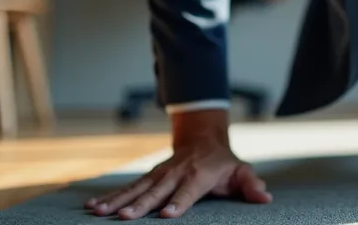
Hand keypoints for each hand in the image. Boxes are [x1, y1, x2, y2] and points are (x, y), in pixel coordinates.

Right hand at [85, 111, 271, 218]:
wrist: (203, 140)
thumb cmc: (224, 163)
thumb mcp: (241, 172)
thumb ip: (251, 185)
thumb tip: (265, 197)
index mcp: (199, 175)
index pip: (188, 191)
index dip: (178, 203)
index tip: (167, 215)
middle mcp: (176, 173)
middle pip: (157, 191)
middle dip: (140, 205)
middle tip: (123, 217)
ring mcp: (159, 174)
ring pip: (137, 189)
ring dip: (117, 200)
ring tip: (98, 213)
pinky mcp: (148, 176)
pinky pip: (128, 187)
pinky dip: (109, 196)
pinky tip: (92, 207)